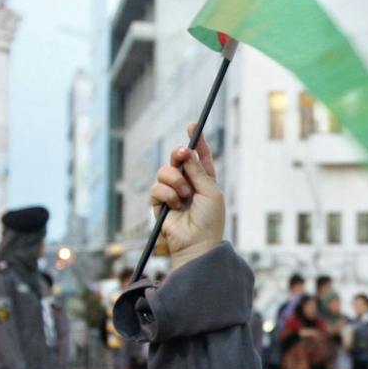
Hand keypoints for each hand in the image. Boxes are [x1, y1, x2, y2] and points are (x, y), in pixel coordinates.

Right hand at [150, 126, 224, 268]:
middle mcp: (188, 184)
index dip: (196, 141)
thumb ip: (198, 171)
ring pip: (165, 171)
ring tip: (185, 196)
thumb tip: (187, 152)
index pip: (200, 156)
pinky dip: (168, 194)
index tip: (192, 125)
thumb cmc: (209, 220)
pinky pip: (157, 187)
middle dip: (179, 153)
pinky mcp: (159, 203)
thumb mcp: (210, 191)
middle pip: (178, 159)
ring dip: (176, 181)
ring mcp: (173, 192)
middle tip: (182, 154)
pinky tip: (175, 205)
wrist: (197, 243)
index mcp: (205, 180)